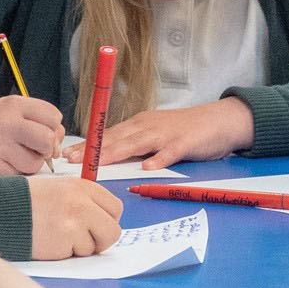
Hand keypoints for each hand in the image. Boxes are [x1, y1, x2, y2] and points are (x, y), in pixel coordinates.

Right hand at [0, 97, 64, 174]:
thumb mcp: (15, 111)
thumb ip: (41, 123)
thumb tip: (57, 150)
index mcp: (15, 104)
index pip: (54, 117)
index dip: (53, 127)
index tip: (42, 130)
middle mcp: (6, 122)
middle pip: (47, 140)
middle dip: (47, 147)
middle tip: (35, 147)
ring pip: (35, 163)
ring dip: (32, 162)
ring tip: (17, 154)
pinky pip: (19, 175)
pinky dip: (17, 171)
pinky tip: (6, 161)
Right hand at [27, 178, 123, 258]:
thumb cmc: (27, 202)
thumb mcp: (59, 190)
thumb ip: (83, 202)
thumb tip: (103, 220)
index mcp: (82, 187)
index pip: (115, 208)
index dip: (108, 221)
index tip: (97, 226)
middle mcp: (82, 202)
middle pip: (112, 231)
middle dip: (101, 240)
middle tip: (84, 240)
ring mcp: (74, 222)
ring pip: (95, 247)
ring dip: (79, 247)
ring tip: (58, 236)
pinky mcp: (64, 241)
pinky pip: (76, 255)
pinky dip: (65, 253)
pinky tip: (50, 241)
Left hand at [65, 98, 252, 169]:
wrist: (220, 120)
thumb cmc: (185, 130)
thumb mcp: (154, 134)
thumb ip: (134, 145)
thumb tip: (109, 158)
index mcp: (139, 125)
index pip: (108, 135)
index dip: (88, 144)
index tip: (68, 154)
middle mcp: (148, 126)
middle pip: (117, 138)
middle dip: (93, 149)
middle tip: (73, 160)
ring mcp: (166, 134)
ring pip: (137, 143)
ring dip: (117, 153)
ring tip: (99, 163)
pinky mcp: (185, 142)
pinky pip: (170, 152)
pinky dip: (159, 159)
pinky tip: (149, 167)